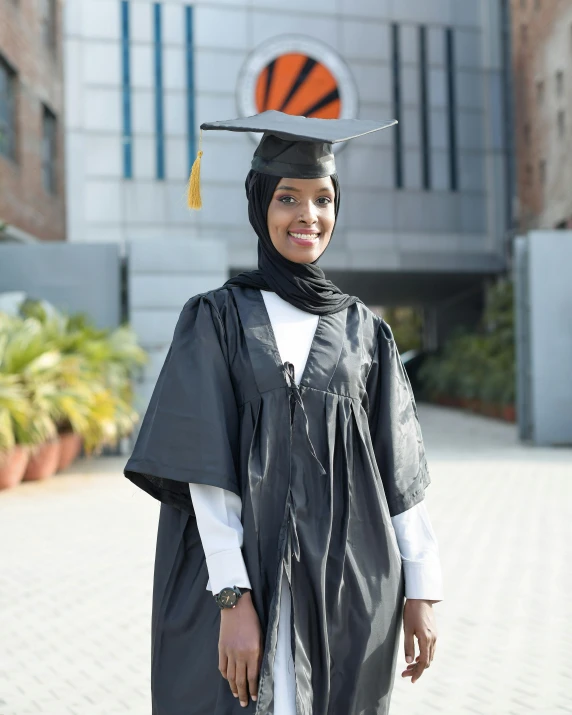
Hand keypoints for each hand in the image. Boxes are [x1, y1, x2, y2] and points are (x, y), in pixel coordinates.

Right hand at [218, 592, 262, 706]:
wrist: (236, 606)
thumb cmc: (252, 620)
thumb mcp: (261, 636)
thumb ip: (259, 654)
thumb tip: (258, 669)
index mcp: (253, 652)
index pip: (253, 676)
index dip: (253, 689)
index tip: (254, 697)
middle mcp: (241, 655)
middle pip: (240, 680)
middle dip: (243, 693)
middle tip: (244, 703)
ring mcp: (229, 652)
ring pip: (230, 676)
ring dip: (233, 687)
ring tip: (236, 695)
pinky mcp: (221, 648)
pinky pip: (222, 666)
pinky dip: (224, 675)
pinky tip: (227, 680)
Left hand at [401, 598, 437, 682]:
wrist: (421, 597)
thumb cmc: (411, 611)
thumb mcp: (407, 628)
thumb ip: (408, 645)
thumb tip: (408, 661)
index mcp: (426, 639)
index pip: (423, 662)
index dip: (418, 672)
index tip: (411, 679)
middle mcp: (433, 639)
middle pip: (427, 661)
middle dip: (417, 670)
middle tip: (405, 673)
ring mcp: (435, 636)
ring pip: (429, 656)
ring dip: (420, 663)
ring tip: (409, 667)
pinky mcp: (434, 633)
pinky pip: (430, 649)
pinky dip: (424, 656)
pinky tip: (416, 656)